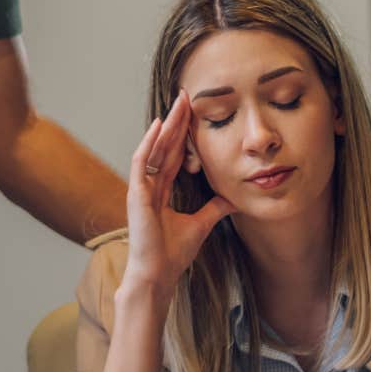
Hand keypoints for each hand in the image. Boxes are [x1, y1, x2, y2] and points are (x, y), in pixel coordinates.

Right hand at [119, 92, 235, 295]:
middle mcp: (149, 185)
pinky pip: (142, 161)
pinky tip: (160, 125)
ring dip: (167, 125)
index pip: (173, 154)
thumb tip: (234, 198)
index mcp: (161, 190)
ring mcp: (140, 187)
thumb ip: (214, 208)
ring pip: (154, 147)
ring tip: (179, 103)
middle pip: (165, 145)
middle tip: (187, 96)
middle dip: (177, 121)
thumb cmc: (172, 254)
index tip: (195, 113)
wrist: (157, 275)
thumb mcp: (201, 224)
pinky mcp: (136, 193)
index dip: (184, 134)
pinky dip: (150, 142)